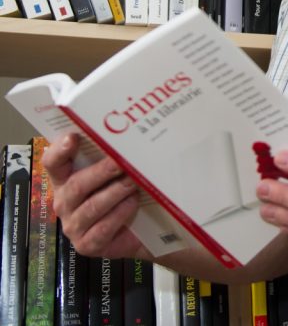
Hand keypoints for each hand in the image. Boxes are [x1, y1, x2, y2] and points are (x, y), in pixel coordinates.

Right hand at [43, 133, 144, 258]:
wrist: (139, 230)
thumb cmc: (124, 193)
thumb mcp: (117, 173)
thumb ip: (113, 156)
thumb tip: (129, 137)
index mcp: (66, 180)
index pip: (53, 163)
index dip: (59, 150)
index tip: (73, 138)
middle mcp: (65, 202)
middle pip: (76, 185)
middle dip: (101, 172)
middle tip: (121, 162)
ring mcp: (73, 226)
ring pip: (91, 207)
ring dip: (115, 192)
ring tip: (133, 182)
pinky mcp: (86, 245)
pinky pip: (102, 229)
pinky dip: (119, 214)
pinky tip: (132, 204)